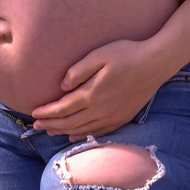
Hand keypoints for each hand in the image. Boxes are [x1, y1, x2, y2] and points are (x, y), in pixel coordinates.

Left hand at [29, 39, 161, 138]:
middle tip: (36, 125)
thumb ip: (79, 70)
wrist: (155, 64)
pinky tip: (75, 135)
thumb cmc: (126, 54)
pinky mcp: (122, 118)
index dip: (47, 112)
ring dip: (63, 131)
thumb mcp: (99, 55)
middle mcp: (101, 110)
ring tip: (49, 132)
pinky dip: (83, 135)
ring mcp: (113, 116)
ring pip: (82, 129)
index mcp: (92, 94)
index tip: (34, 113)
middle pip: (69, 122)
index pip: (63, 108)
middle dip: (50, 125)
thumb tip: (62, 86)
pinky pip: (99, 132)